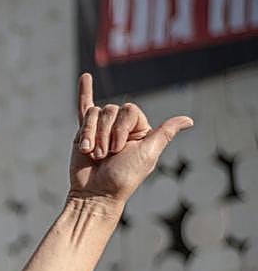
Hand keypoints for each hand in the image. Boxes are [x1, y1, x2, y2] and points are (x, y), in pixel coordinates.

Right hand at [68, 73, 192, 209]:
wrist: (95, 193)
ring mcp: (101, 129)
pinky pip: (83, 107)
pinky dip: (84, 92)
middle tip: (106, 156)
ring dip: (91, 135)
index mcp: (139, 130)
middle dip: (105, 133)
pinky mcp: (83, 133)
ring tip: (92, 154)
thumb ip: (164, 133)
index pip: (129, 110)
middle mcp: (120, 127)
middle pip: (110, 110)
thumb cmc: (123, 177)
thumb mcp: (148, 154)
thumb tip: (188, 120)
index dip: (121, 128)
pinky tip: (85, 78)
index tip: (119, 150)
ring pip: (93, 114)